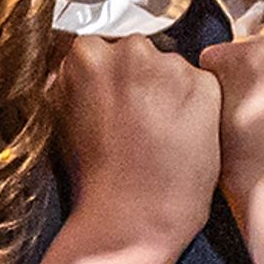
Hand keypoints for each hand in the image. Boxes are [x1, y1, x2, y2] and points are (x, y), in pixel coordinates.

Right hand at [55, 35, 221, 258]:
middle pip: (138, 53)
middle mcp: (129, 50)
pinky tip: (181, 136)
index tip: (112, 101)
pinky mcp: (205, 84)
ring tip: (160, 133)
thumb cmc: (93, 176)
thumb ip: (69, 82)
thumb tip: (73, 67)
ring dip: (169, 91)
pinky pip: (202, 85)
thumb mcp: (59, 118)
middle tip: (135, 120)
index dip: (109, 78)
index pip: (101, 48)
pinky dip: (197, 105)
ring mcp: (169, 65)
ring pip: (171, 68)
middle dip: (139, 79)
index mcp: (85, 54)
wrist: (133, 215)